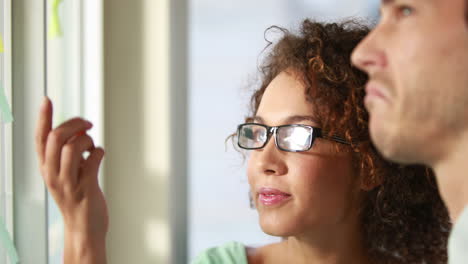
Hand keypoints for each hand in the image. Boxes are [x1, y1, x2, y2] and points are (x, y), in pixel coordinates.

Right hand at [35, 97, 107, 262]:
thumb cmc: (77, 197)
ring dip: (87, 140)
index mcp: (46, 168)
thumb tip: (79, 130)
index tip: (47, 99)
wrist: (84, 228)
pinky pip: (92, 161)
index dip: (42, 117)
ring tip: (93, 147)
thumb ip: (67, 154)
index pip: (39, 139)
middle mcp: (53, 174)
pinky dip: (100, 152)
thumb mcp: (65, 174)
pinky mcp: (85, 189)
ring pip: (72, 147)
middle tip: (88, 124)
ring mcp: (68, 183)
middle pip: (55, 138)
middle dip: (74, 124)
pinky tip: (100, 156)